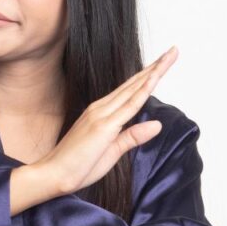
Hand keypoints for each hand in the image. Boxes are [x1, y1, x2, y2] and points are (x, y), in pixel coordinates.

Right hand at [34, 46, 179, 195]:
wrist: (53, 174)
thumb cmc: (77, 166)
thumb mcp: (112, 151)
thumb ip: (133, 136)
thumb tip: (157, 125)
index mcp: (102, 113)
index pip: (131, 90)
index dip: (149, 75)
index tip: (164, 62)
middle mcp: (101, 108)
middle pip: (134, 84)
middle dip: (156, 66)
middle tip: (173, 50)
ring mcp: (101, 115)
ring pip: (134, 89)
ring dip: (153, 72)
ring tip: (169, 56)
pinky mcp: (103, 126)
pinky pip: (129, 106)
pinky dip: (143, 90)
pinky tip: (154, 79)